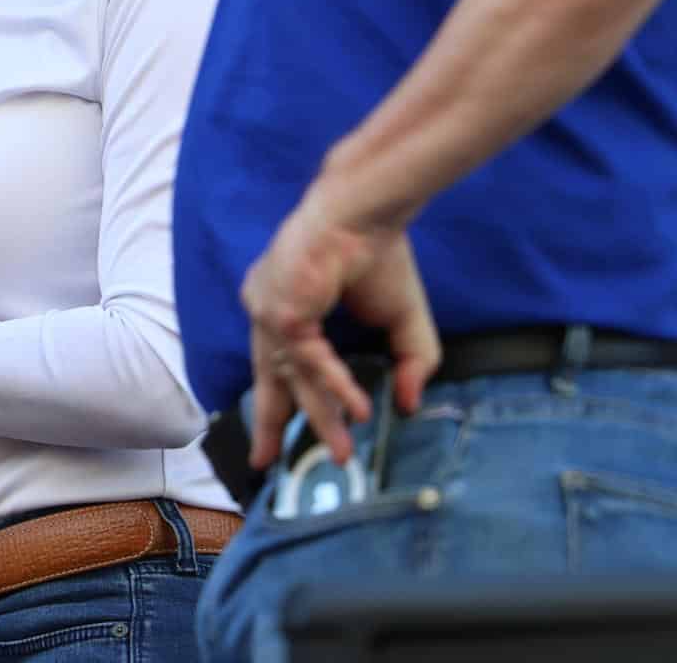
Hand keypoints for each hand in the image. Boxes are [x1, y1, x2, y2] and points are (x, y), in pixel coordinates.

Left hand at [241, 204, 439, 471]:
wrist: (368, 211)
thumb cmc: (379, 256)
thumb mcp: (401, 322)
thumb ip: (409, 363)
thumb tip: (408, 406)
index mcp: (284, 307)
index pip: (274, 365)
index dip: (274, 407)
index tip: (268, 448)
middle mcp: (267, 308)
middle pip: (271, 378)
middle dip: (275, 424)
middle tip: (272, 466)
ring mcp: (269, 308)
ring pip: (294, 375)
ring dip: (321, 416)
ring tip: (344, 453)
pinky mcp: (282, 308)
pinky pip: (307, 358)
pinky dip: (334, 383)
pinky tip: (357, 407)